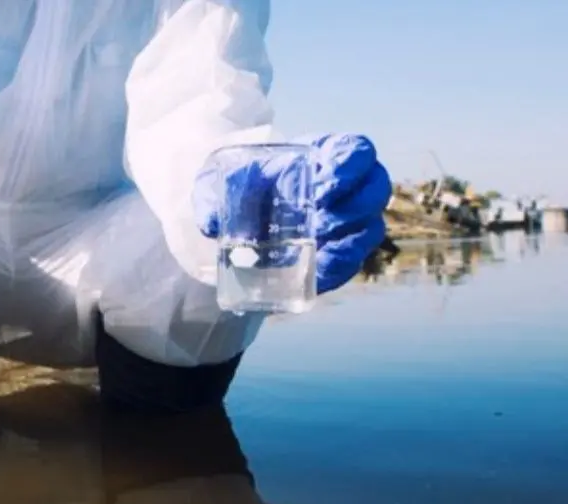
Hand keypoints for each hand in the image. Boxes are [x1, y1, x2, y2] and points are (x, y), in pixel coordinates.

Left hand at [193, 133, 392, 293]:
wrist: (240, 212)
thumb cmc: (243, 183)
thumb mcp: (223, 179)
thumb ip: (215, 192)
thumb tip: (210, 224)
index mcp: (329, 154)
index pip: (359, 152)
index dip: (350, 167)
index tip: (322, 184)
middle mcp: (350, 186)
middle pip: (375, 191)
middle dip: (352, 207)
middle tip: (319, 219)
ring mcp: (350, 221)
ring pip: (370, 229)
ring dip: (347, 239)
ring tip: (315, 243)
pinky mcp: (340, 253)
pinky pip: (353, 262)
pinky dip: (339, 265)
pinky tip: (319, 269)